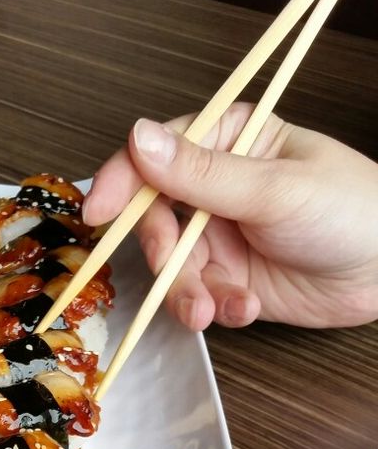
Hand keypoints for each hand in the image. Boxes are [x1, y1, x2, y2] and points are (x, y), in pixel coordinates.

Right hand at [82, 103, 377, 330]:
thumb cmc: (350, 208)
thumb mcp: (273, 189)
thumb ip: (201, 174)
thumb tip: (137, 137)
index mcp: (229, 140)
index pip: (156, 154)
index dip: (120, 182)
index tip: (97, 215)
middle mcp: (216, 187)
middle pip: (154, 219)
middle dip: (164, 258)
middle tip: (180, 280)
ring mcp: (220, 236)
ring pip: (172, 267)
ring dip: (189, 294)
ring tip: (218, 311)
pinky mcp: (230, 280)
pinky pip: (198, 296)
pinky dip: (215, 309)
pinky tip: (247, 310)